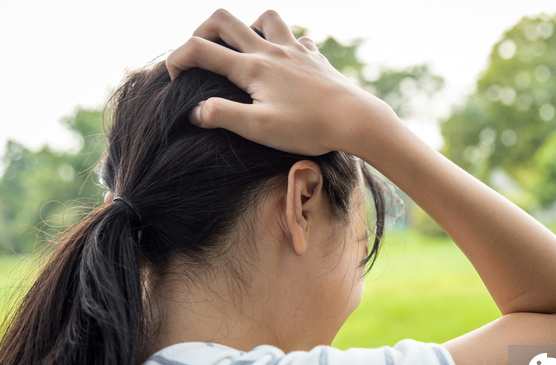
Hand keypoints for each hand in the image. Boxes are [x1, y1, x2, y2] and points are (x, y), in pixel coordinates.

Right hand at [166, 9, 384, 155]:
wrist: (355, 120)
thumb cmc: (308, 128)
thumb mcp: (259, 128)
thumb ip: (223, 116)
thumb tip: (194, 111)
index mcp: (252, 68)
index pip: (200, 50)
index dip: (177, 59)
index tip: (173, 79)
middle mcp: (270, 51)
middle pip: (224, 20)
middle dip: (201, 31)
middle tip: (198, 53)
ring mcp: (295, 51)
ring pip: (266, 18)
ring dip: (248, 26)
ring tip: (244, 49)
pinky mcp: (315, 58)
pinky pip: (297, 38)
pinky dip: (284, 42)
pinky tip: (286, 60)